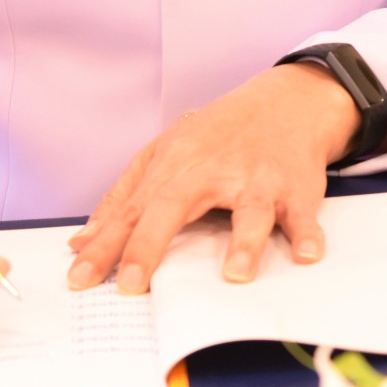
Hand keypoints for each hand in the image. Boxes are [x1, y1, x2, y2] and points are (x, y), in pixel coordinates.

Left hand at [65, 64, 358, 295]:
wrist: (284, 102)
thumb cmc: (218, 136)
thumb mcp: (164, 154)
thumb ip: (124, 197)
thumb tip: (82, 242)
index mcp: (174, 166)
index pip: (131, 210)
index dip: (104, 245)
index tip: (78, 277)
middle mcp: (211, 171)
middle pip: (174, 206)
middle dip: (149, 245)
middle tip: (131, 284)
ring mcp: (256, 180)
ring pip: (249, 211)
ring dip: (244, 243)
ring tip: (234, 275)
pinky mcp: (295, 189)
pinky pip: (302, 214)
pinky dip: (307, 234)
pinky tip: (307, 255)